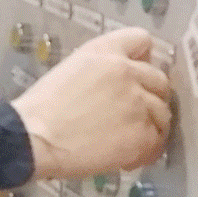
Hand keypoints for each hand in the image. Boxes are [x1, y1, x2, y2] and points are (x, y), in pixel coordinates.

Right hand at [11, 27, 173, 180]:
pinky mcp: (142, 135)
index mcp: (105, 52)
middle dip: (151, 97)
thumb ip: (101, 69)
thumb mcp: (70, 70)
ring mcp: (138, 103)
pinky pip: (157, 141)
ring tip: (130, 140)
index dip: (143, 58)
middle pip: (160, 80)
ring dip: (150, 126)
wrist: (34, 137)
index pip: (142, 40)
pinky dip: (146, 151)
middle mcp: (127, 72)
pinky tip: (128, 157)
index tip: (137, 75)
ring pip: (163, 113)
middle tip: (135, 115)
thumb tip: (120, 84)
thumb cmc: (42, 108)